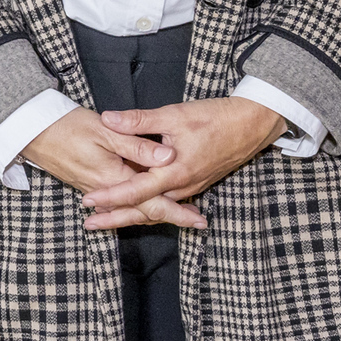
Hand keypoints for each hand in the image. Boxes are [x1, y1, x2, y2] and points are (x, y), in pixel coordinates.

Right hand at [18, 106, 199, 229]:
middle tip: (198, 223)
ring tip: (179, 215)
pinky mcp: (89, 184)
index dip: (178, 211)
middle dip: (172, 216)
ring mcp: (95, 190)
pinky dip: (134, 206)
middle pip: (143, 210)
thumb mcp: (105, 130)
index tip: (199, 219)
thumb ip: (137, 144)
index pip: (152, 201)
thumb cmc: (66, 125)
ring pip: (130, 208)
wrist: (30, 130)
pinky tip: (143, 205)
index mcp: (113, 178)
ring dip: (154, 213)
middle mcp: (105, 191)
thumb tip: (168, 156)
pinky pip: (117, 202)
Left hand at [80, 97, 287, 229]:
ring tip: (106, 218)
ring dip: (132, 214)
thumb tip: (107, 119)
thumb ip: (138, 121)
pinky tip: (138, 207)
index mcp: (174, 172)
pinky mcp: (196, 183)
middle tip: (89, 225)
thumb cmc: (215, 118)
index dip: (110, 198)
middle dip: (116, 218)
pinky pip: (169, 202)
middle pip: (145, 209)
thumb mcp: (173, 115)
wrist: (253, 124)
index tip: (87, 203)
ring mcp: (191, 187)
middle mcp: (183, 186)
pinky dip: (150, 206)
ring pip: (157, 208)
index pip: (135, 191)